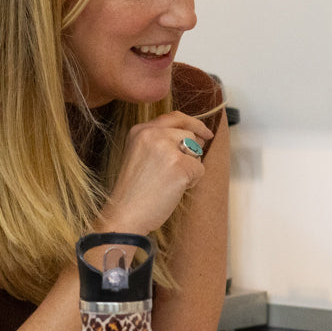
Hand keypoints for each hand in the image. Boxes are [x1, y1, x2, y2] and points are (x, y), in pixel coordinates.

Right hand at [98, 111, 213, 235]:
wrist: (126, 213)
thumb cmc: (136, 191)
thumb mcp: (143, 155)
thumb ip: (163, 142)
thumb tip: (198, 137)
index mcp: (140, 130)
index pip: (174, 117)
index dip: (193, 124)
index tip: (205, 132)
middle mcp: (151, 134)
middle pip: (190, 134)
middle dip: (192, 152)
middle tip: (180, 170)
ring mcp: (165, 148)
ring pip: (196, 151)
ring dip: (190, 168)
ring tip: (169, 181)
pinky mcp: (179, 165)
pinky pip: (200, 169)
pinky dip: (192, 182)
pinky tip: (174, 189)